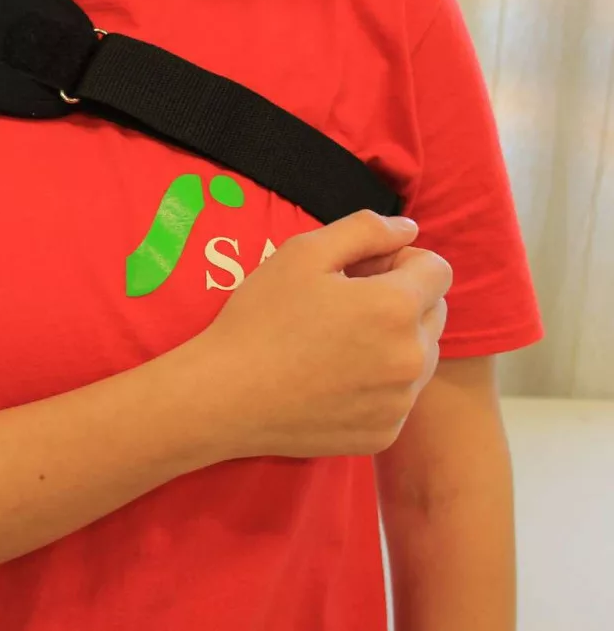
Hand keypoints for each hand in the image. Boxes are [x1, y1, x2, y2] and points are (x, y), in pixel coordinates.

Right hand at [192, 210, 451, 458]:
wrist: (225, 396)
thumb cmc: (260, 318)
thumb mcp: (303, 253)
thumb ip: (366, 230)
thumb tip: (409, 229)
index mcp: (396, 307)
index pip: (438, 270)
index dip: (401, 261)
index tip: (361, 272)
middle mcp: (412, 358)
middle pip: (435, 313)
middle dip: (403, 300)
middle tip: (346, 305)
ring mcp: (400, 402)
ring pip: (422, 357)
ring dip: (396, 342)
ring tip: (339, 344)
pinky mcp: (384, 433)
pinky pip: (400, 397)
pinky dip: (379, 384)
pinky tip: (334, 379)